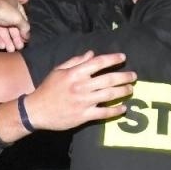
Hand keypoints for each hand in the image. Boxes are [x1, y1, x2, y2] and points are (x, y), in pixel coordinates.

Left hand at [0, 0, 30, 51]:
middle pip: (12, 26)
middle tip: (19, 48)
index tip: (26, 40)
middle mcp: (5, 9)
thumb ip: (25, 27)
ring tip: (11, 50)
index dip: (24, 29)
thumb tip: (27, 36)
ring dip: (7, 40)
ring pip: (3, 30)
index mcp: (14, 4)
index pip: (22, 18)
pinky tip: (2, 47)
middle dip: (15, 38)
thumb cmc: (4, 10)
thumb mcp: (18, 18)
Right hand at [21, 51, 135, 130]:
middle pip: (108, 79)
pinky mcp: (84, 115)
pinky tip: (123, 108)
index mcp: (75, 73)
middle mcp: (81, 86)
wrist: (36, 111)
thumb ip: (76, 61)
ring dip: (123, 91)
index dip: (113, 59)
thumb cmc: (48, 89)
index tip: (123, 57)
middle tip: (133, 76)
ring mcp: (84, 102)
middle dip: (124, 77)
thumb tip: (91, 53)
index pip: (98, 63)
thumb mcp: (58, 71)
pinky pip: (104, 113)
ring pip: (109, 95)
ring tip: (130, 89)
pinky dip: (115, 111)